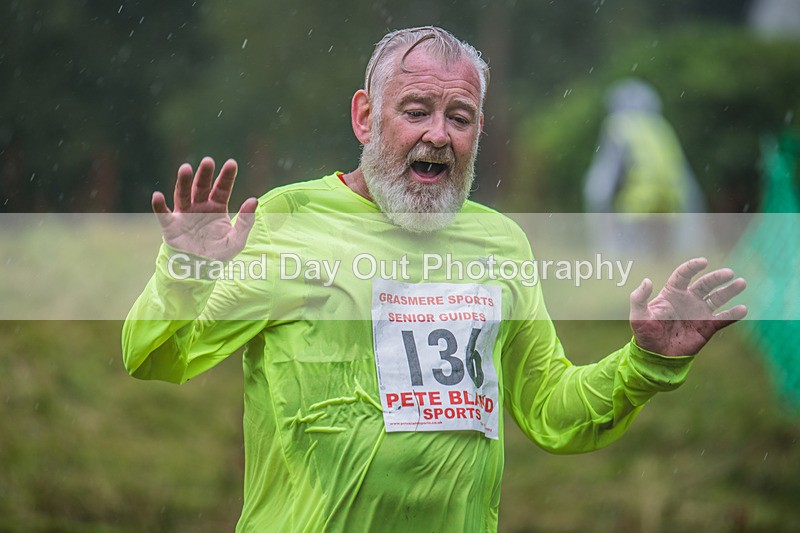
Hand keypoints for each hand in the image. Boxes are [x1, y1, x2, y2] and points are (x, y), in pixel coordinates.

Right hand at [152, 157, 257, 260]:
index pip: (222, 188)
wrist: (200, 270)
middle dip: (204, 174)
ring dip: (183, 182)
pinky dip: (159, 205)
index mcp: (217, 208)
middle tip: (208, 161)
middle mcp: (200, 207)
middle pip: (201, 187)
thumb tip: (254, 200)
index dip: (226, 177)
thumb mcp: (237, 239)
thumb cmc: (219, 254)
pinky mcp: (171, 226)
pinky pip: (163, 214)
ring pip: (183, 195)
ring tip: (185, 168)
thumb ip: (246, 221)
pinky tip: (157, 196)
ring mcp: (184, 214)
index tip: (232, 163)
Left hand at [630, 257, 746, 355]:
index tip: (703, 261)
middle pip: (705, 284)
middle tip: (729, 273)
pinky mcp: (707, 327)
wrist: (656, 355)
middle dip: (717, 277)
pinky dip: (733, 314)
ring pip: (717, 298)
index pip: (683, 275)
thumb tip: (647, 281)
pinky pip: (722, 319)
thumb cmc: (645, 333)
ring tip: (741, 283)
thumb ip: (639, 298)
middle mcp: (688, 300)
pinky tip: (743, 309)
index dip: (692, 266)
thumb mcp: (638, 315)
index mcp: (672, 293)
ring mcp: (699, 313)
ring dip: (729, 291)